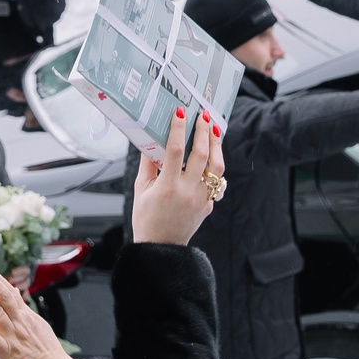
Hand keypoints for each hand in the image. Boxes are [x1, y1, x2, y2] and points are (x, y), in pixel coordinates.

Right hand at [134, 107, 223, 245]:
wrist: (162, 246)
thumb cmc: (147, 218)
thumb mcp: (141, 189)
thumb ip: (147, 164)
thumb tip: (150, 140)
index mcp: (168, 187)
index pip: (176, 150)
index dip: (179, 129)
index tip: (180, 112)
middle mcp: (188, 192)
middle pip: (202, 154)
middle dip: (203, 131)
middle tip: (203, 115)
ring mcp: (201, 199)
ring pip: (217, 167)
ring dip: (216, 145)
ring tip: (214, 129)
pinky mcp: (209, 204)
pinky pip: (215, 181)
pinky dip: (214, 164)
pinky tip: (212, 152)